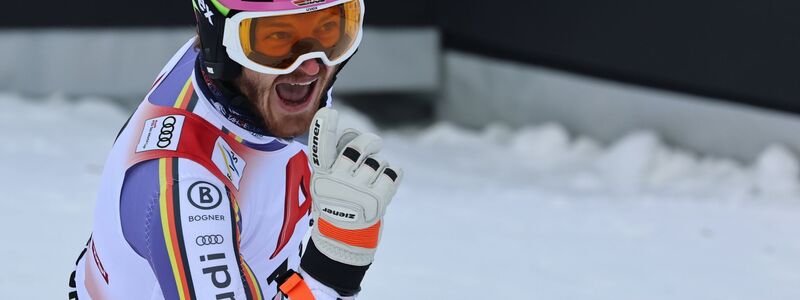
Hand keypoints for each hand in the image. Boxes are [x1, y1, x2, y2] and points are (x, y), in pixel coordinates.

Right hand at [306, 107, 402, 266]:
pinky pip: (392, 172)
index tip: (329, 112)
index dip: (323, 128)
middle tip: (374, 143)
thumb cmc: (338, 202)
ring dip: (379, 166)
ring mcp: (358, 191)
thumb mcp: (328, 181)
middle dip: (370, 141)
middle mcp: (338, 181)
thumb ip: (337, 157)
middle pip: (358, 147)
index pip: (320, 148)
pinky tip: (384, 185)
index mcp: (322, 175)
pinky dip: (392, 175)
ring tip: (371, 181)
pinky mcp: (377, 200)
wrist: (344, 240)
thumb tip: (355, 134)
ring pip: (378, 161)